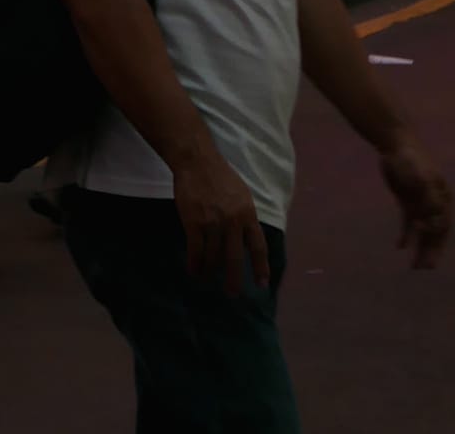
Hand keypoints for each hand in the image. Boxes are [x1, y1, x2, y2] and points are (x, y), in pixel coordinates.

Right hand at [172, 151, 268, 294]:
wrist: (196, 160)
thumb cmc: (220, 176)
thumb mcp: (242, 195)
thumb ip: (245, 217)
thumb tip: (247, 240)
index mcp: (247, 214)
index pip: (258, 247)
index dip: (261, 267)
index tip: (261, 285)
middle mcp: (232, 221)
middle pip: (235, 258)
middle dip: (234, 279)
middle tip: (232, 294)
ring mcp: (212, 222)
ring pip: (213, 257)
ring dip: (210, 271)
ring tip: (207, 278)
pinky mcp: (193, 222)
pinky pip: (195, 250)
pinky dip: (195, 264)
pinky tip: (194, 270)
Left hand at [378, 136, 451, 268]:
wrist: (394, 143)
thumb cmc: (410, 158)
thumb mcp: (420, 174)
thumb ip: (428, 194)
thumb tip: (436, 216)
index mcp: (443, 197)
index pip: (444, 222)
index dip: (436, 233)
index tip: (421, 232)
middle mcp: (434, 204)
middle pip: (436, 232)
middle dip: (432, 251)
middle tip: (426, 268)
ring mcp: (420, 204)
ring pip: (423, 232)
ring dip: (420, 248)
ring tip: (415, 268)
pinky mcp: (407, 203)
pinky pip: (408, 224)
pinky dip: (406, 235)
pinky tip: (400, 247)